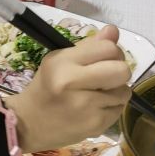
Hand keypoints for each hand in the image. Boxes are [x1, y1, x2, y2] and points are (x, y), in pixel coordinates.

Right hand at [10, 24, 131, 149]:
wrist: (30, 123)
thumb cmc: (46, 87)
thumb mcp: (59, 60)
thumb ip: (88, 46)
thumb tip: (113, 31)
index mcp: (63, 62)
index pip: (108, 48)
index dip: (111, 52)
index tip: (103, 60)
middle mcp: (73, 83)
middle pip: (122, 70)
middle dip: (119, 71)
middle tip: (106, 77)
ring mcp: (86, 106)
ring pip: (125, 91)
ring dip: (115, 91)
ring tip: (97, 95)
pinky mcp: (95, 125)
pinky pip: (119, 110)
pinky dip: (111, 108)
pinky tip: (94, 109)